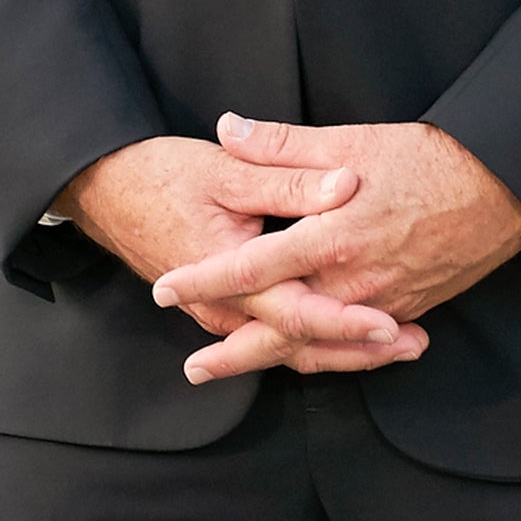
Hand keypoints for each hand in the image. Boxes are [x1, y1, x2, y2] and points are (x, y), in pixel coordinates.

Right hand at [55, 135, 428, 378]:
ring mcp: (223, 315)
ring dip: (346, 349)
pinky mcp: (225, 309)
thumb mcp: (227, 171)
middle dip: (361, 348)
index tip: (391, 323)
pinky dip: (317, 338)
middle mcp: (226, 310)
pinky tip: (354, 334)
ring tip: (402, 344)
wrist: (105, 190)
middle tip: (416, 343)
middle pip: (302, 344)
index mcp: (229, 276)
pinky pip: (276, 336)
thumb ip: (289, 177)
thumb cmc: (161, 175)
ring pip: (291, 348)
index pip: (298, 311)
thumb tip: (347, 182)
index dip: (347, 320)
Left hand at [149, 116, 520, 382]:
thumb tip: (230, 129)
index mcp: (332, 237)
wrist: (503, 188)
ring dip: (274, 359)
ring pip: (318, 346)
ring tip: (239, 367)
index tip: (167, 287)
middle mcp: (353, 283)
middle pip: (280, 330)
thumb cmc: (429, 158)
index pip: (253, 268)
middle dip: (233, 353)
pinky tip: (307, 357)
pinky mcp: (405, 312)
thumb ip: (285, 144)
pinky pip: (355, 347)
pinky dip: (325, 356)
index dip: (206, 280)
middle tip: (192, 369)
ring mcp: (381, 305)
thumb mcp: (353, 140)